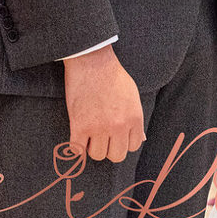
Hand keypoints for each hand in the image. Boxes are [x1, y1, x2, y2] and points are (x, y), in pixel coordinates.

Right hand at [62, 47, 144, 163]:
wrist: (92, 62)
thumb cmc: (113, 75)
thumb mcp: (132, 96)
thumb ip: (135, 118)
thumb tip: (140, 139)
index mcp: (134, 118)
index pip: (132, 147)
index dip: (123, 142)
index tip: (116, 136)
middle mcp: (119, 126)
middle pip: (116, 156)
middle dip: (109, 148)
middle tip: (102, 138)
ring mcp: (99, 128)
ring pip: (97, 155)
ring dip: (92, 147)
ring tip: (90, 134)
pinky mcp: (79, 126)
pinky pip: (77, 150)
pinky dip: (76, 146)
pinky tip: (78, 136)